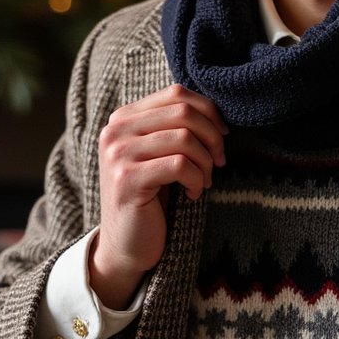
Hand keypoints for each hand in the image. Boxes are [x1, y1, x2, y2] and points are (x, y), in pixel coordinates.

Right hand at [88, 84, 226, 308]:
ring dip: (206, 162)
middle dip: (213, 137)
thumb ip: (175, 127)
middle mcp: (115, 131)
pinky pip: (179, 165)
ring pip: (184, 138)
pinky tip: (193, 194)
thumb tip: (217, 110)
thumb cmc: (152, 197)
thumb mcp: (160, 154)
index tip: (222, 135)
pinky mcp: (127, 180)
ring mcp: (118, 155)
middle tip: (219, 162)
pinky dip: (196, 179)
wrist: (127, 245)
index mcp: (123, 118)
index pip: (176, 93)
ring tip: (204, 181)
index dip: (209, 111)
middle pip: (183, 112)